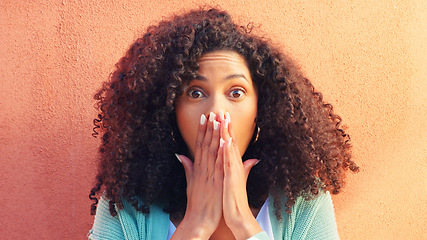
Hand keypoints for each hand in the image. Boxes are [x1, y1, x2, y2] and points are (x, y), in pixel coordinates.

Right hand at [172, 113, 223, 239]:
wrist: (199, 220)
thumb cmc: (197, 203)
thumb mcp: (190, 183)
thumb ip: (188, 168)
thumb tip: (180, 155)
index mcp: (198, 168)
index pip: (199, 145)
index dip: (202, 131)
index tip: (204, 117)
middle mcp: (203, 169)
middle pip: (205, 145)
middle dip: (209, 128)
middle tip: (212, 112)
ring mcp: (210, 175)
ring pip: (212, 151)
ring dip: (215, 135)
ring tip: (217, 120)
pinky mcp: (217, 182)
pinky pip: (219, 164)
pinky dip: (221, 152)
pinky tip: (223, 141)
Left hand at [220, 114, 261, 239]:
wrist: (238, 216)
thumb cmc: (234, 199)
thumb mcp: (238, 181)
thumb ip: (244, 169)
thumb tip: (253, 159)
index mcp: (232, 165)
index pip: (228, 144)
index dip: (224, 130)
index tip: (220, 117)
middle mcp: (234, 165)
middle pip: (229, 142)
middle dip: (225, 126)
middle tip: (222, 110)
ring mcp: (233, 171)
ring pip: (229, 148)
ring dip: (226, 133)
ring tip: (223, 119)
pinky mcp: (232, 178)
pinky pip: (228, 162)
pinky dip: (227, 150)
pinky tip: (225, 139)